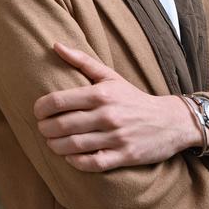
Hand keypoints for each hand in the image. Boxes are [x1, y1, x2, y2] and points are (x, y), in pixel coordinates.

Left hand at [33, 43, 205, 171]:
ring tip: (52, 142)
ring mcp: (116, 137)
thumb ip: (82, 61)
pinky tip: (70, 156)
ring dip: (55, 146)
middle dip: (45, 129)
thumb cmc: (134, 98)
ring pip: (72, 146)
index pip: (59, 101)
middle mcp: (108, 115)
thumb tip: (55, 45)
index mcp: (103, 93)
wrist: (170, 121)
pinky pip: (90, 163)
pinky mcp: (123, 156)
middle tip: (43, 128)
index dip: (41, 108)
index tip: (38, 111)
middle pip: (62, 125)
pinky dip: (74, 161)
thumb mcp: (111, 77)